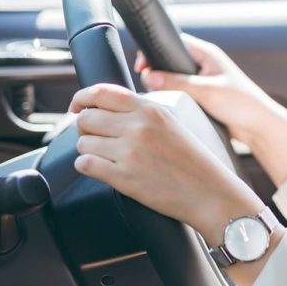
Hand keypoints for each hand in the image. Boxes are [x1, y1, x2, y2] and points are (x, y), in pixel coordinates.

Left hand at [70, 83, 262, 241]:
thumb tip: (104, 108)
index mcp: (151, 110)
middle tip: (96, 136)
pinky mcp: (122, 177)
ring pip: (83, 142)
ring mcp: (129, 152)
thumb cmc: (193, 161)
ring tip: (106, 156)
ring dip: (88, 149)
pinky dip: (88, 166)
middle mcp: (138, 127)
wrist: (209, 192)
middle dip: (85, 127)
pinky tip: (102, 168)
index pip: (101, 93)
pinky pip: (85, 165)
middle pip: (86, 118)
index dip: (82, 97)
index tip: (77, 105)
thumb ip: (141, 112)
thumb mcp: (172, 123)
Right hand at [135, 34, 283, 144]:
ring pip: (174, 79)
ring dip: (164, 86)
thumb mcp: (206, 91)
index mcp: (207, 54)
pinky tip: (168, 106)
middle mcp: (204, 65)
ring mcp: (203, 81)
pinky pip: (181, 93)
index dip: (155, 51)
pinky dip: (173, 97)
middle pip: (170, 61)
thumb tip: (149, 76)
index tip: (142, 65)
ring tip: (157, 96)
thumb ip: (177, 82)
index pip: (174, 42)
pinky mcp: (202, 97)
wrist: (258, 127)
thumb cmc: (241, 104)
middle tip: (147, 83)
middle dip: (157, 70)